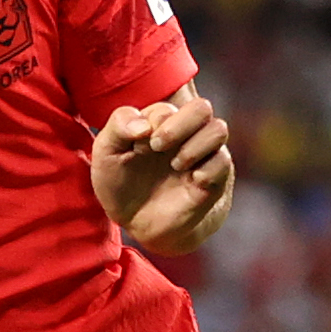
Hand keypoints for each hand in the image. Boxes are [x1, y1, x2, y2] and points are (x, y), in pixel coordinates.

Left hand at [91, 86, 233, 256]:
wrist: (137, 224)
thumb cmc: (121, 184)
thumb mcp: (107, 153)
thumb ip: (119, 125)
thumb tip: (144, 125)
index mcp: (159, 122)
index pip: (167, 107)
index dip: (153, 122)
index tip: (137, 147)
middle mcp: (185, 134)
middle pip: (201, 108)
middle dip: (179, 124)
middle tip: (158, 146)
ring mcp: (202, 156)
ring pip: (218, 130)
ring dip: (195, 144)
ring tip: (175, 165)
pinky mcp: (214, 180)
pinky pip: (223, 163)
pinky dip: (207, 169)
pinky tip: (191, 180)